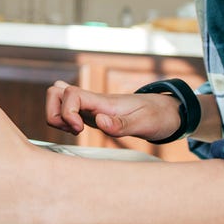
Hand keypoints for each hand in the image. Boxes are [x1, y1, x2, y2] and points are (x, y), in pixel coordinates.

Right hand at [45, 80, 180, 141]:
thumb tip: (99, 122)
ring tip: (74, 130)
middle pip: (55, 92)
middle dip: (54, 113)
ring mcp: (90, 106)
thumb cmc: (158, 116)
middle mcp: (93, 101)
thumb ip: (121, 124)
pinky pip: (66, 109)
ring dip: (56, 116)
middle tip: (73, 130)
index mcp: (103, 101)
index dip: (66, 111)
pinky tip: (76, 130)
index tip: (79, 129)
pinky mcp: (91, 113)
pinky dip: (62, 119)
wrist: (169, 112)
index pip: (70, 94)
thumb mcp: (145, 123)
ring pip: (57, 99)